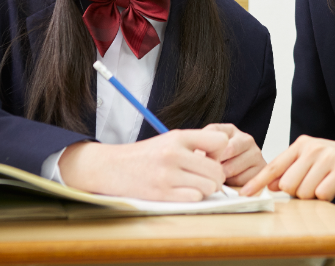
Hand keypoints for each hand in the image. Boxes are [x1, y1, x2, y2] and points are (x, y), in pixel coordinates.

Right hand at [58, 129, 228, 201]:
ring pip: (209, 187)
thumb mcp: (168, 140)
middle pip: (217, 170)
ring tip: (194, 185)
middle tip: (205, 178)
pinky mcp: (162, 194)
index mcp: (178, 137)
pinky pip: (194, 198)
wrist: (112, 168)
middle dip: (216, 178)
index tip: (210, 158)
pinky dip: (193, 198)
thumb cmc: (145, 156)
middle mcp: (173, 154)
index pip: (220, 141)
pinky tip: (183, 192)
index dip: (220, 153)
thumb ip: (194, 145)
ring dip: (205, 190)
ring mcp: (167, 175)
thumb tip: (222, 158)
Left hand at [203, 123, 265, 185]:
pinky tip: (229, 181)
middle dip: (215, 163)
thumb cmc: (219, 159)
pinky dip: (232, 183)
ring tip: (217, 176)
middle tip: (207, 170)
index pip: (217, 135)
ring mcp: (255, 154)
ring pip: (233, 168)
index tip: (199, 157)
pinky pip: (241, 180)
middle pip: (228, 150)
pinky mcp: (260, 170)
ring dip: (222, 175)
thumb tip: (196, 155)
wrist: (238, 173)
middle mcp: (246, 139)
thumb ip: (201, 146)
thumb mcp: (208, 147)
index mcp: (230, 130)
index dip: (207, 149)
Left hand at [240, 135, 334, 200]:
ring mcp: (328, 156)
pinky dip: (327, 196)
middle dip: (298, 192)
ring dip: (313, 195)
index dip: (258, 181)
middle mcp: (312, 147)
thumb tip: (272, 185)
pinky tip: (334, 186)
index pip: (274, 166)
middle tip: (313, 184)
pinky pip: (322, 194)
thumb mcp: (311, 162)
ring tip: (325, 183)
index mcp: (301, 144)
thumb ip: (290, 171)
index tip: (245, 193)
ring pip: (304, 191)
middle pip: (288, 184)